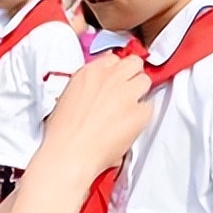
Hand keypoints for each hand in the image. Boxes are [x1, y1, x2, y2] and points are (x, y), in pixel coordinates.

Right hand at [40, 55, 151, 178]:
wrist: (69, 153)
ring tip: (131, 108)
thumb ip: (88, 85)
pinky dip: (143, 115)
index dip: (116, 70)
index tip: (116, 79)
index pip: (113, 58)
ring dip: (140, 92)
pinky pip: (150, 106)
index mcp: (89, 73)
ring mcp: (126, 94)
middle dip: (132, 75)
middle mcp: (110, 78)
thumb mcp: (68, 96)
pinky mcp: (139, 113)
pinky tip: (131, 125)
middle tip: (128, 90)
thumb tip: (100, 88)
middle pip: (133, 63)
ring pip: (145, 80)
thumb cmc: (62, 132)